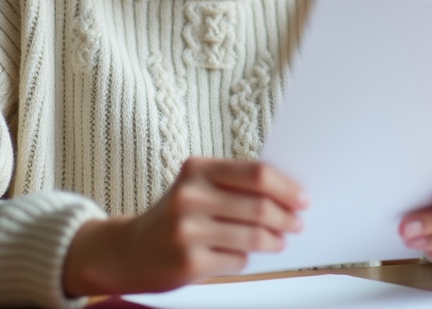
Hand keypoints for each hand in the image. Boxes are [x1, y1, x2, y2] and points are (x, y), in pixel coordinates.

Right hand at [63, 157, 307, 296]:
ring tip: (279, 241)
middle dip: (286, 217)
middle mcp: (190, 196)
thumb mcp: (196, 188)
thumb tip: (287, 196)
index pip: (256, 173)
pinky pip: (238, 260)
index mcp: (197, 169)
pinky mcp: (190, 262)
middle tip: (296, 223)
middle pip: (259, 205)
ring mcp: (188, 230)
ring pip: (253, 236)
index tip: (302, 198)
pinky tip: (243, 254)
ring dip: (274, 241)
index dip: (286, 187)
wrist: (128, 251)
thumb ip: (234, 185)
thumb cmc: (174, 216)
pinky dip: (248, 258)